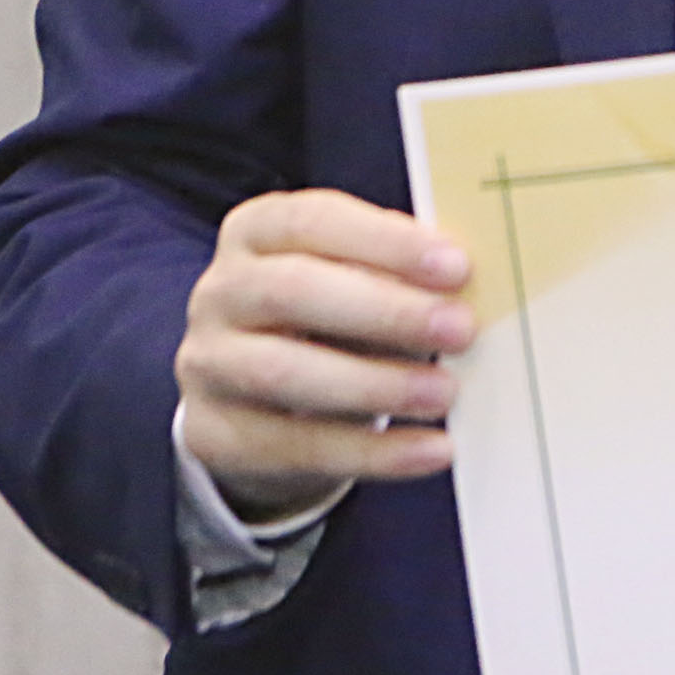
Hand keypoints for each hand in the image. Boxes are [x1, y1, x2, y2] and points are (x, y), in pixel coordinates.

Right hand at [174, 188, 472, 515]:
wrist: (260, 399)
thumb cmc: (330, 318)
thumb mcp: (356, 280)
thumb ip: (399, 273)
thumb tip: (467, 284)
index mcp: (257, 230)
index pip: (312, 221)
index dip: (385, 242)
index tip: (457, 266)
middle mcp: (219, 290)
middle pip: (292, 290)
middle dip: (384, 311)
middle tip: (461, 329)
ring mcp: (207, 363)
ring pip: (283, 372)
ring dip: (375, 385)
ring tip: (445, 394)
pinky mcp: (214, 434)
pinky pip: (295, 446)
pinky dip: (372, 452)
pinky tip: (431, 450)